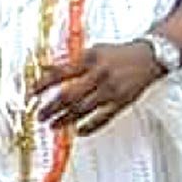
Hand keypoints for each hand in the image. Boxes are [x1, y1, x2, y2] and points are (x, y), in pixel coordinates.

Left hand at [33, 41, 165, 135]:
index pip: (60, 73)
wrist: (148, 57)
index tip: (33, 92)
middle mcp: (99, 76)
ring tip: (53, 125)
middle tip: (39, 115)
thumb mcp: (92, 51)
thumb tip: (46, 67)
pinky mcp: (122, 102)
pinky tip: (78, 131)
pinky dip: (90, 126)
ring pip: (83, 109)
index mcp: (89, 60)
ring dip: (66, 119)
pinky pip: (103, 118)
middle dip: (51, 107)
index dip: (44, 84)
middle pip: (69, 95)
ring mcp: (110, 90)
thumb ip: (70, 60)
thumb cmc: (118, 53)